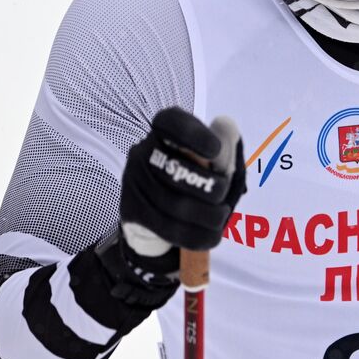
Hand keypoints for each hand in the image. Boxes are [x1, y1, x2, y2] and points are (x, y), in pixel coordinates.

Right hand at [96, 108, 245, 303]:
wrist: (165, 216)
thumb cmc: (198, 180)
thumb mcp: (217, 164)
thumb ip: (225, 150)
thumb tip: (227, 127)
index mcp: (166, 129)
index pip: (173, 122)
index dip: (194, 135)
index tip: (215, 150)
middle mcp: (144, 149)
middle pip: (176, 169)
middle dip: (209, 189)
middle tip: (223, 201)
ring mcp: (133, 179)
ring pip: (172, 204)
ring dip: (206, 217)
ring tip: (220, 219)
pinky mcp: (131, 208)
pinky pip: (165, 227)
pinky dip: (195, 235)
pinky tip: (211, 236)